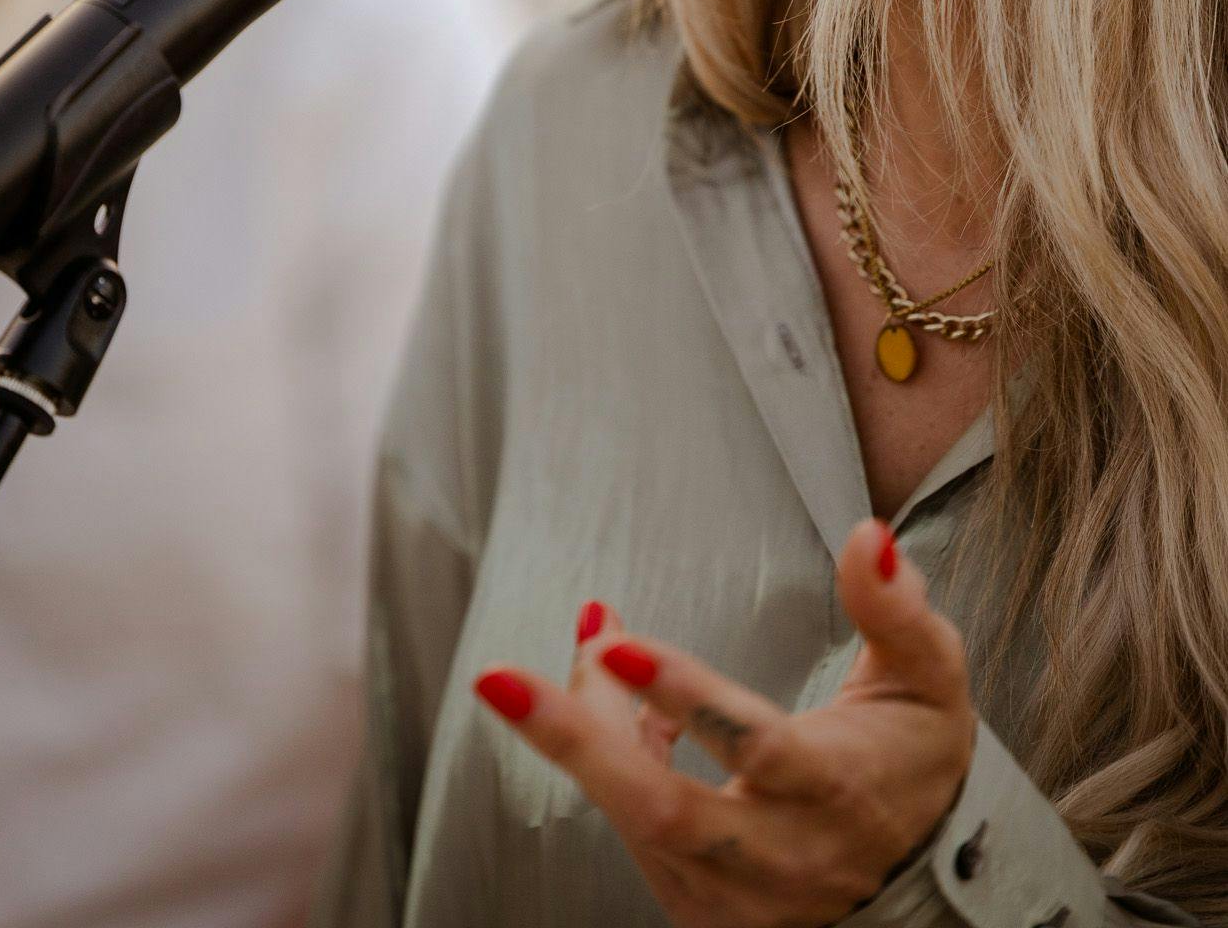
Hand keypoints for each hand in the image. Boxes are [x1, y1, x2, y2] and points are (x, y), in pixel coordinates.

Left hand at [472, 519, 976, 926]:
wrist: (930, 881)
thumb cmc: (917, 759)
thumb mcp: (930, 677)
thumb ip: (896, 609)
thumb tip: (864, 536)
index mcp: (834, 790)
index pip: (752, 744)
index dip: (682, 693)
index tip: (616, 639)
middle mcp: (780, 855)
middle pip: (661, 807)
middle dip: (573, 740)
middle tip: (497, 679)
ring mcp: (735, 896)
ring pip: (635, 815)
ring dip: (588, 730)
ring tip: (594, 646)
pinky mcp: (702, 911)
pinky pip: (635, 830)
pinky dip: (612, 759)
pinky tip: (620, 708)